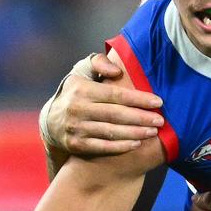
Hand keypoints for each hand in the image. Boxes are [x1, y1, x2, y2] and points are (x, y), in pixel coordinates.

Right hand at [42, 53, 163, 155]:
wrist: (50, 120)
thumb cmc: (75, 92)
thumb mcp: (82, 71)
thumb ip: (100, 63)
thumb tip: (117, 71)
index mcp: (82, 90)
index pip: (116, 95)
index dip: (138, 99)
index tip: (158, 102)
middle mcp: (77, 109)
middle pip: (116, 115)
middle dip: (141, 118)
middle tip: (160, 120)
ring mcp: (76, 129)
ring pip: (111, 132)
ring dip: (135, 133)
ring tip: (153, 132)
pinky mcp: (75, 145)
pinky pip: (102, 147)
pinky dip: (121, 147)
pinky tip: (136, 143)